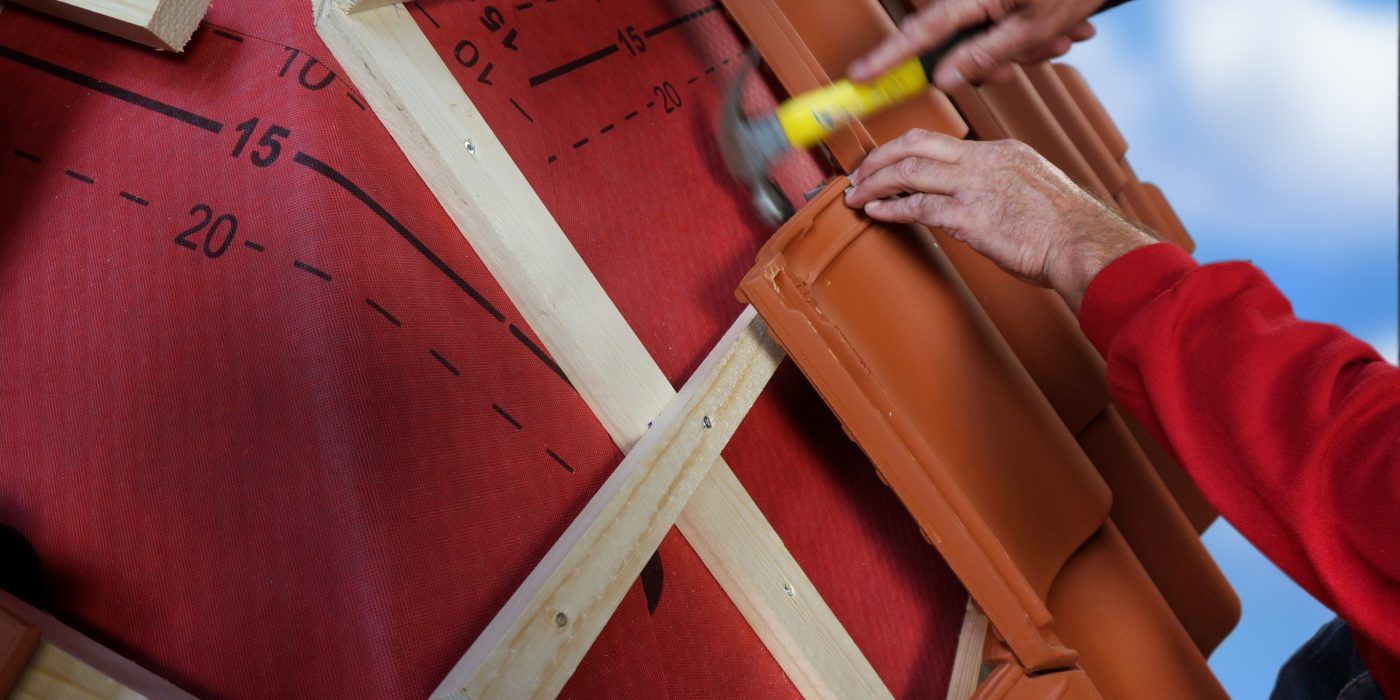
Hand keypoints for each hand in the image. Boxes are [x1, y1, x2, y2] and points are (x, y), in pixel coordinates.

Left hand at [844, 129, 1159, 308]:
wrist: (1086, 245)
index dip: (907, 151)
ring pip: (909, 170)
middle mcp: (986, 160)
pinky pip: (916, 206)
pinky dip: (889, 208)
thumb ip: (1004, 189)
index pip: (943, 142)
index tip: (888, 164)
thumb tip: (981, 204)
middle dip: (880, 157)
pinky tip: (874, 211)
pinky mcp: (969, 216)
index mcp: (1003, 152)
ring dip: (874, 182)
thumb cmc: (1068, 230)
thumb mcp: (1035, 192)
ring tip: (855, 194)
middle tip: (859, 172)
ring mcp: (976, 186)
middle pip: (916, 144)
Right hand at [848, 0, 1102, 89]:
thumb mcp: (1031, 29)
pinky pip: (1010, 22)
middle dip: (996, 58)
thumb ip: (983, 56)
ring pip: (992, 36)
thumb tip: (943, 78)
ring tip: (1062, 35)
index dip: (889, 58)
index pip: (921, 33)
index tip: (860, 76)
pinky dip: (1035, 31)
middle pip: (962, 40)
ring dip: (1026, 46)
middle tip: (1025, 58)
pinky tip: (1066, 26)